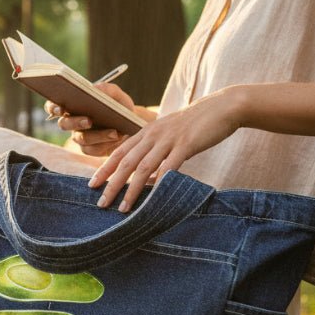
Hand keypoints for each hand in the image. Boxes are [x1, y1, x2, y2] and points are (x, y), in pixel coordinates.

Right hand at [44, 83, 135, 156]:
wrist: (132, 123)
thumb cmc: (119, 106)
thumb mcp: (116, 94)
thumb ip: (106, 89)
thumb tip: (95, 88)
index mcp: (72, 106)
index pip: (53, 107)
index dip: (53, 108)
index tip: (60, 108)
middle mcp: (72, 122)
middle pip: (64, 124)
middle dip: (75, 122)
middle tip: (89, 121)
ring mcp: (79, 137)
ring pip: (80, 138)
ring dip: (97, 135)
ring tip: (114, 132)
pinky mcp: (89, 149)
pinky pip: (92, 149)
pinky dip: (106, 144)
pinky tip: (117, 138)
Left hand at [89, 88, 241, 211]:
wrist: (222, 107)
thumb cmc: (196, 124)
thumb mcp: (169, 134)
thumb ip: (156, 150)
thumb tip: (146, 176)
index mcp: (147, 132)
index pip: (119, 152)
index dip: (104, 169)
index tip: (92, 185)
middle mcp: (153, 135)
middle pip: (126, 162)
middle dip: (111, 184)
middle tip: (101, 203)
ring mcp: (169, 139)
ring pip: (144, 167)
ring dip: (131, 190)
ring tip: (123, 208)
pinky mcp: (186, 144)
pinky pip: (170, 167)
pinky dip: (159, 182)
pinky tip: (153, 197)